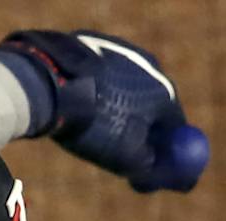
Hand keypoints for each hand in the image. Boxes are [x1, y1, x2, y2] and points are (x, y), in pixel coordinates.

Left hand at [0, 29, 210, 191]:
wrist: (51, 83)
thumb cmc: (95, 124)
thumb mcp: (127, 158)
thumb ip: (151, 167)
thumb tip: (155, 171)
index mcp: (164, 93)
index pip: (174, 128)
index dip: (165, 154)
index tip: (151, 173)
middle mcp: (150, 66)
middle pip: (153, 105)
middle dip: (142, 131)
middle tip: (124, 153)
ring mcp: (122, 51)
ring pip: (126, 89)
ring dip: (118, 109)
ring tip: (91, 127)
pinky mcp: (94, 43)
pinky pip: (103, 75)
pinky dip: (97, 91)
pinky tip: (78, 103)